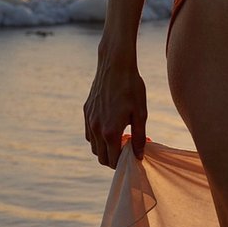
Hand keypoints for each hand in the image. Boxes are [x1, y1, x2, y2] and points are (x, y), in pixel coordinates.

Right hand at [83, 37, 146, 168]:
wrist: (115, 64)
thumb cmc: (132, 87)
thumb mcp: (141, 113)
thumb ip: (139, 137)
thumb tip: (138, 156)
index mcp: (110, 132)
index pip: (113, 161)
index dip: (124, 161)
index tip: (134, 154)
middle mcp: (96, 129)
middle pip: (101, 157)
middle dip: (114, 157)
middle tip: (128, 145)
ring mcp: (89, 120)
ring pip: (94, 147)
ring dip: (105, 147)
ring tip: (121, 135)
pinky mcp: (86, 111)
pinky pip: (89, 133)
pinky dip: (98, 136)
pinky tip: (111, 124)